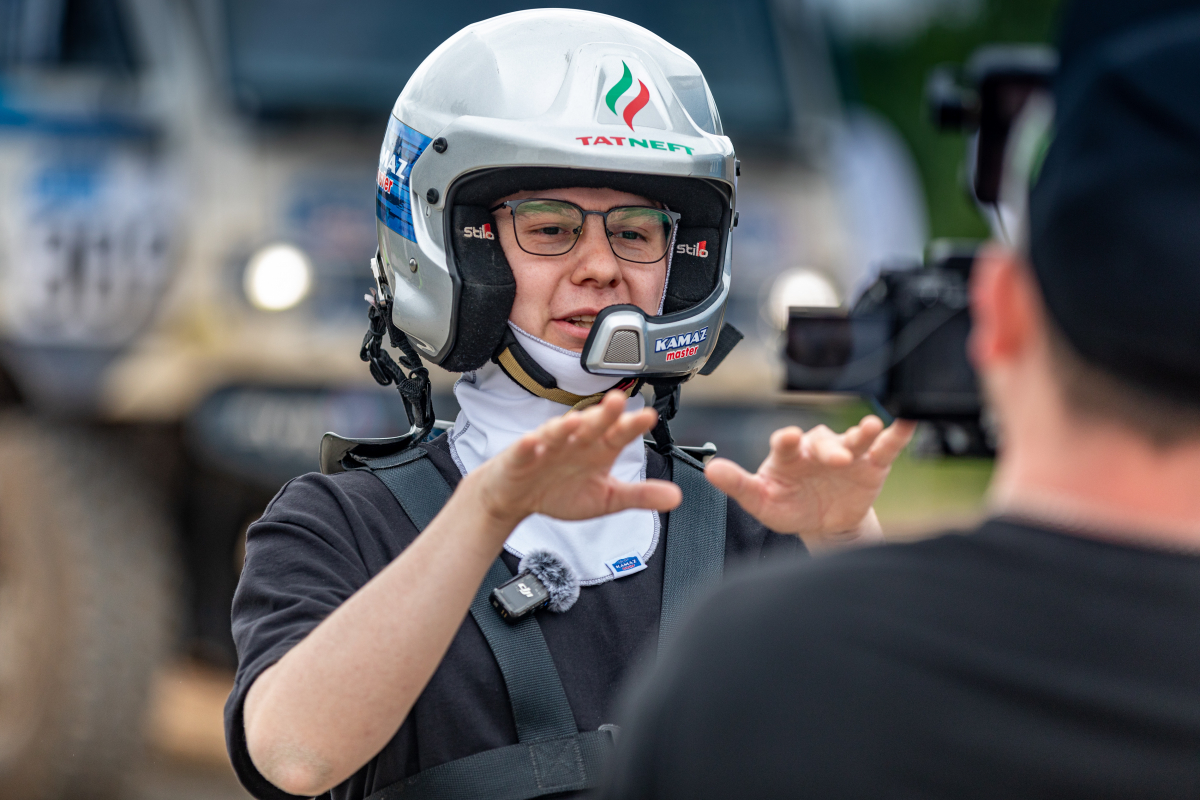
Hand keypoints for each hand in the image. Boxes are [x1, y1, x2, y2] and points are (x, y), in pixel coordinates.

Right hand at [469, 390, 681, 528]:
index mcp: (598, 449)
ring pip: (558, 432)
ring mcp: (548, 446)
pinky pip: (526, 449)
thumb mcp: (605, 498)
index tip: (649, 417)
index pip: (619, 434)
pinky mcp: (521, 456)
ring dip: (566, 426)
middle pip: (591, 425)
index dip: (633, 426)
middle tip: (618, 402)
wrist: (516, 498)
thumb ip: (639, 496)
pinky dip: (529, 445)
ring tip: (577, 421)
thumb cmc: (560, 490)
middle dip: (603, 414)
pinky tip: (533, 441)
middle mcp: (575, 441)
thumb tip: (677, 497)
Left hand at [705, 416, 914, 550]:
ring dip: (862, 433)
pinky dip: (897, 432)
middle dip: (829, 448)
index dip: (788, 440)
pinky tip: (907, 420)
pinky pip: (886, 445)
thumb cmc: (789, 506)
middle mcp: (817, 448)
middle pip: (823, 441)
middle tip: (834, 459)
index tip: (790, 437)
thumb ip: (738, 485)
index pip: (786, 443)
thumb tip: (710, 470)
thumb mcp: (761, 501)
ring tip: (871, 427)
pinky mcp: (872, 463)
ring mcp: (846, 453)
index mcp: (789, 455)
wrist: (824, 523)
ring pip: (854, 438)